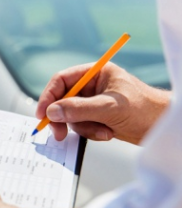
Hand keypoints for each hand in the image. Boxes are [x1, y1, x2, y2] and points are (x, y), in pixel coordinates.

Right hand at [36, 63, 170, 143]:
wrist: (164, 127)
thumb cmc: (145, 109)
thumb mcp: (109, 108)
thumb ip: (78, 109)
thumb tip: (52, 112)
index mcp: (96, 73)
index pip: (62, 80)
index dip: (49, 96)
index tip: (43, 114)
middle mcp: (92, 86)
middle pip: (63, 99)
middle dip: (63, 117)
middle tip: (59, 133)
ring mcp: (94, 102)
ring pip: (71, 116)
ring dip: (83, 127)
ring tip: (103, 131)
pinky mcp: (97, 117)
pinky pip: (81, 125)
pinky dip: (91, 132)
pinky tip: (108, 133)